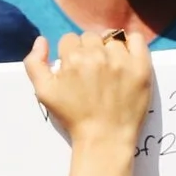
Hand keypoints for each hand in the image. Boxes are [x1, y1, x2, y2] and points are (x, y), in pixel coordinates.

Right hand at [25, 31, 152, 144]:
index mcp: (72, 58)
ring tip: (110, 69)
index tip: (76, 70)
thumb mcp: (43, 92)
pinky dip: (131, 43)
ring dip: (108, 49)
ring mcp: (121, 60)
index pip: (69, 39)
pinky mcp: (141, 66)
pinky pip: (136, 38)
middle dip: (89, 51)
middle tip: (93, 72)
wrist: (104, 138)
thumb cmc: (73, 117)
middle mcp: (97, 55)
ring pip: (111, 38)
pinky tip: (126, 57)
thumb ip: (34, 63)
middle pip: (90, 37)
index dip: (70, 54)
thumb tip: (41, 39)